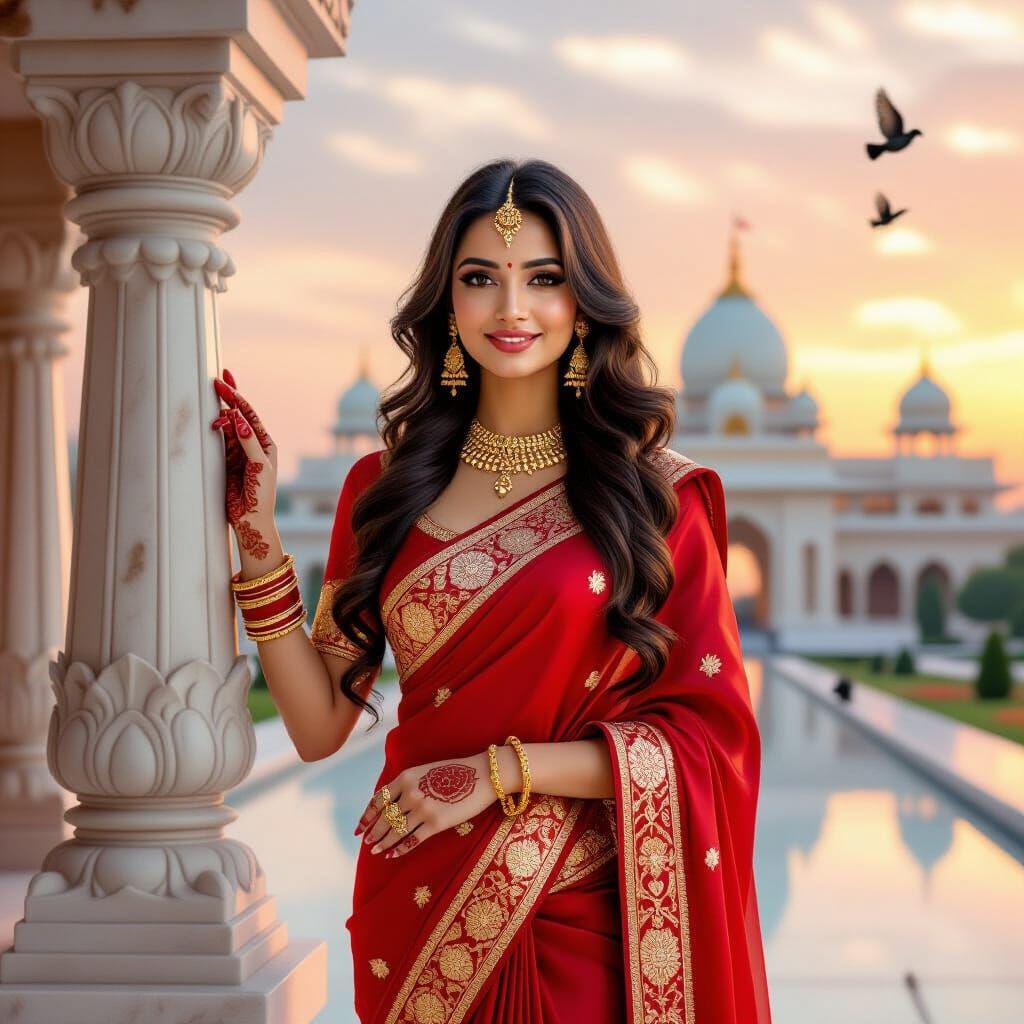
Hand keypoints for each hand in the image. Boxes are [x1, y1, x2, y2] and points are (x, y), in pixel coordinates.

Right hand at [210, 367, 278, 558]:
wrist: (251, 519)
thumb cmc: (262, 495)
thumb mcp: (259, 467)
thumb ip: (248, 443)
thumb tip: (239, 418)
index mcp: (265, 444)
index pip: (250, 415)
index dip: (238, 398)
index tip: (224, 383)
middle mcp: (252, 445)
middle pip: (238, 416)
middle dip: (228, 398)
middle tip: (215, 381)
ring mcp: (237, 452)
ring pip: (227, 427)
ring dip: (221, 419)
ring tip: (215, 420)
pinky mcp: (226, 461)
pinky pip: (219, 441)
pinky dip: (216, 432)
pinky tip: (213, 425)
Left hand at [354, 752, 498, 858]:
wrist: (482, 776)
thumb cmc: (455, 772)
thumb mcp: (425, 771)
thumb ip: (407, 784)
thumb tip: (391, 803)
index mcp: (406, 777)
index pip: (378, 799)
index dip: (366, 815)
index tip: (359, 827)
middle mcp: (410, 793)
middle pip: (384, 817)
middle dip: (373, 831)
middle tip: (366, 842)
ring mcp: (423, 809)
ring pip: (396, 830)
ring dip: (383, 842)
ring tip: (376, 850)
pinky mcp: (436, 823)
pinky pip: (413, 840)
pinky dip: (400, 849)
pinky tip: (393, 854)